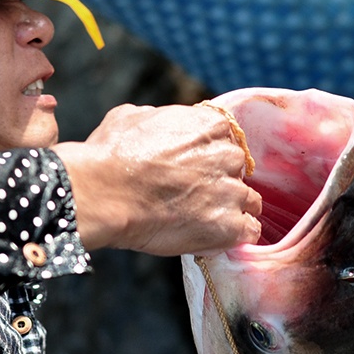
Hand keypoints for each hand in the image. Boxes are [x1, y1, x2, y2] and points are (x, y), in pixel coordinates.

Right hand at [51, 103, 262, 255]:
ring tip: (203, 221)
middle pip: (238, 170)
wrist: (104, 193)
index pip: (227, 139)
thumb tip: (157, 121)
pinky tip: (214, 237)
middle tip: (195, 196)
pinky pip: (248, 232)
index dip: (210, 156)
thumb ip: (157, 117)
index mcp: (210, 125)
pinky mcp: (229, 226)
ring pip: (249, 202)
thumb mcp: (130, 116)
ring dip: (230, 210)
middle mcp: (228, 156)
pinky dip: (235, 236)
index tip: (195, 169)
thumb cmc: (110, 155)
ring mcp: (231, 192)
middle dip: (222, 182)